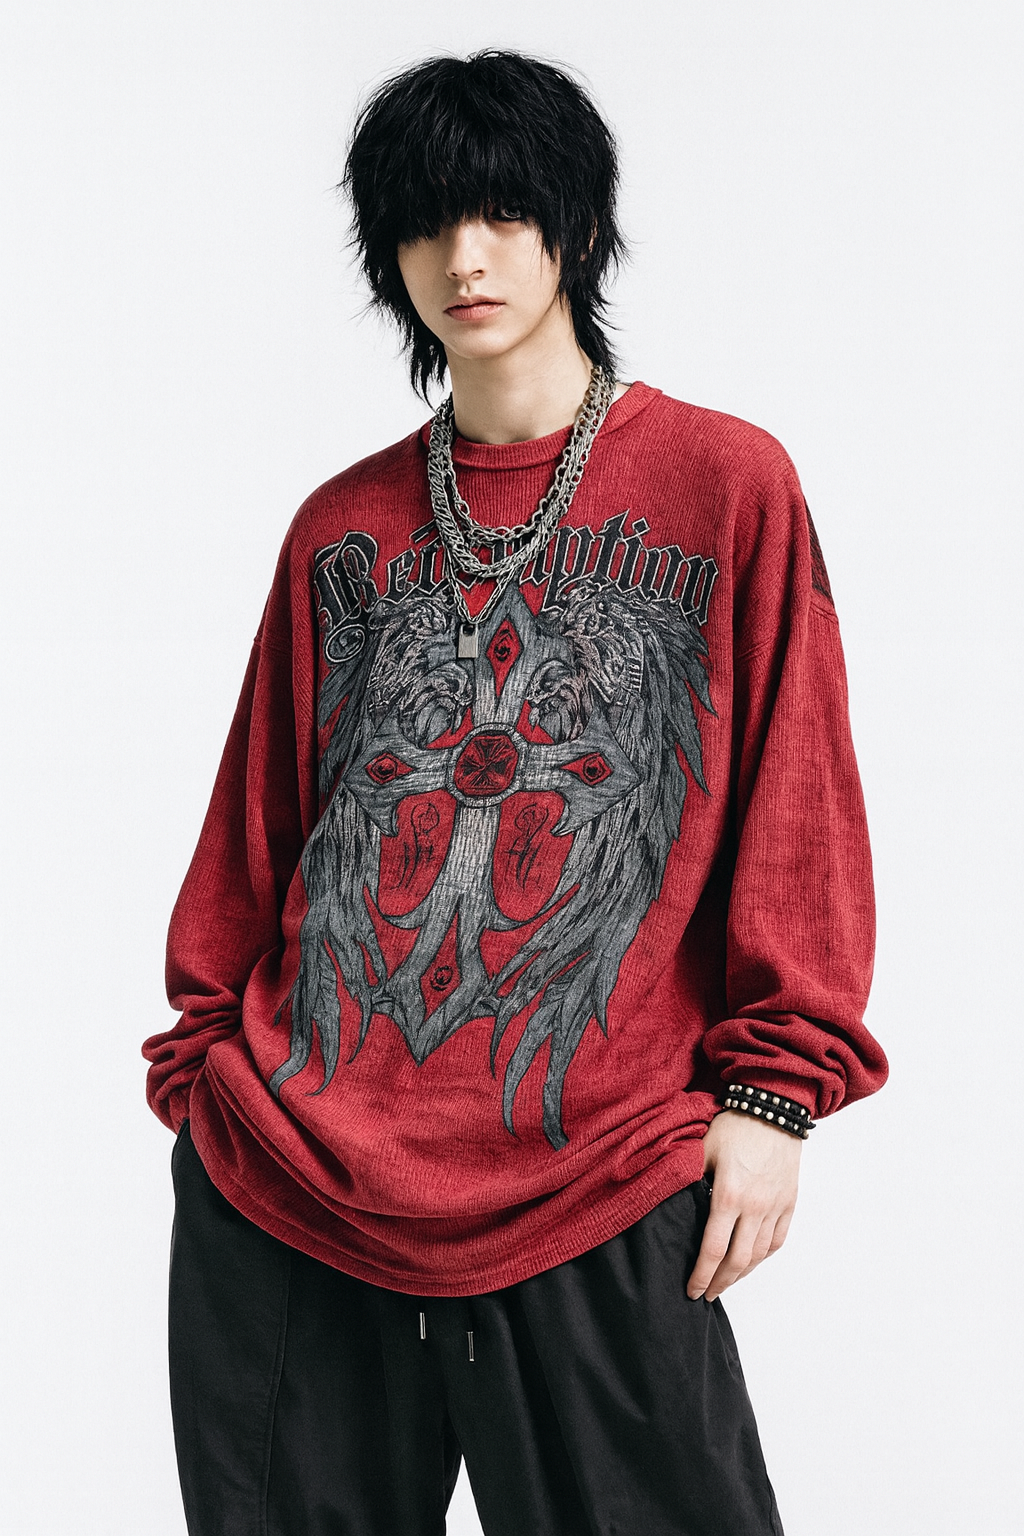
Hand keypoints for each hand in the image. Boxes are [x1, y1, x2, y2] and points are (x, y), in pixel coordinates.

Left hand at [686, 1110, 801, 1302]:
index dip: (701, 1275)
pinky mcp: (789, 1202)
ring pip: (759, 1254)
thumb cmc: (733, 1127)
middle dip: (720, 1283)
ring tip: (726, 1282)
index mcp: (728, 1196)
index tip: (692, 1291)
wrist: (772, 1108)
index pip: (713, 1250)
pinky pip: (778, 1239)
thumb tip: (672, 1205)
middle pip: (738, 1261)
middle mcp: (754, 1207)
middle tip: (707, 1294)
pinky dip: (764, 1255)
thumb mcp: (703, 1151)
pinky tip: (751, 1261)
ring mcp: (775, 1206)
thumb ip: (690, 1181)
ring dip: (742, 1274)